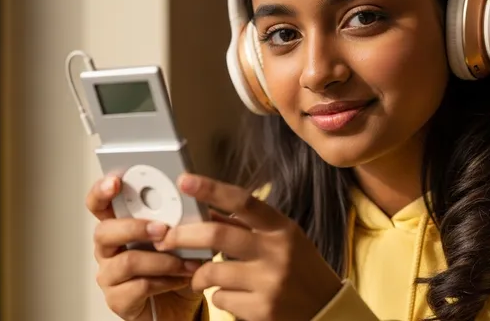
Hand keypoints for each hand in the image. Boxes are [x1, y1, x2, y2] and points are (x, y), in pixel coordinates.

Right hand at [87, 173, 203, 320]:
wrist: (182, 305)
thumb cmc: (176, 267)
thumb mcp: (179, 237)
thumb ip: (177, 218)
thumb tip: (193, 197)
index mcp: (119, 227)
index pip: (99, 205)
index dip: (101, 192)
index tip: (116, 181)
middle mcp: (108, 250)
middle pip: (104, 232)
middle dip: (135, 227)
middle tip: (162, 229)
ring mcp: (110, 276)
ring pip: (127, 261)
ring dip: (162, 260)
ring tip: (186, 262)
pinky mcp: (118, 300)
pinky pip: (139, 286)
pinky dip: (166, 281)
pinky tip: (182, 279)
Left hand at [155, 174, 343, 320]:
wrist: (325, 308)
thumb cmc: (298, 267)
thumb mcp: (280, 239)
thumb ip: (245, 226)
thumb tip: (205, 211)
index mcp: (281, 227)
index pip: (244, 201)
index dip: (212, 189)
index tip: (185, 181)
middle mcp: (277, 251)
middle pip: (217, 236)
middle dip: (183, 236)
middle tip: (165, 240)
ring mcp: (270, 282)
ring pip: (212, 272)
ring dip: (198, 275)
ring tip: (199, 276)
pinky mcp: (263, 309)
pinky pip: (221, 298)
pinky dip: (218, 296)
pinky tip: (232, 295)